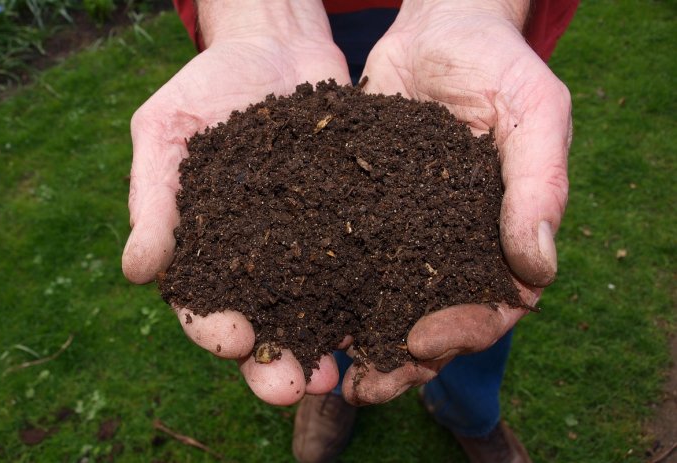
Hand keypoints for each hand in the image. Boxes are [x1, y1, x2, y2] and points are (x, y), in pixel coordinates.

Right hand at [122, 0, 350, 405]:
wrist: (274, 46)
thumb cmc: (207, 86)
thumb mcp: (166, 130)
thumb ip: (153, 199)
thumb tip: (137, 272)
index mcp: (205, 248)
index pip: (202, 303)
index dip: (214, 329)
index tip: (233, 340)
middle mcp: (256, 258)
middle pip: (262, 323)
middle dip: (273, 362)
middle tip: (292, 387)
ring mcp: (306, 244)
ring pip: (314, 309)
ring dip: (324, 346)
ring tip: (340, 373)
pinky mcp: (348, 223)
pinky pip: (360, 265)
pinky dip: (370, 295)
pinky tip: (384, 317)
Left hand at [341, 0, 571, 404]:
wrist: (437, 29)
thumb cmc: (498, 65)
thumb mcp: (533, 113)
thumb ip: (539, 186)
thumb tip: (539, 270)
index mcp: (499, 237)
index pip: (491, 307)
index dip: (461, 333)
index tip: (421, 343)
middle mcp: (449, 246)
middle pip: (430, 321)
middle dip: (399, 359)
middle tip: (362, 387)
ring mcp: (403, 233)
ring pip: (382, 301)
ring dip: (355, 339)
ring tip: (322, 368)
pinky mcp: (360, 211)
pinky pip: (342, 258)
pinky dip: (322, 288)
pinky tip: (293, 310)